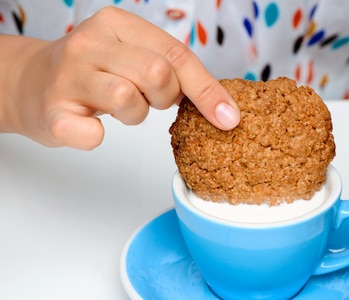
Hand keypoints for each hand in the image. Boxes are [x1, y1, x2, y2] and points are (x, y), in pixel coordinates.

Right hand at [1, 6, 239, 148]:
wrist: (31, 84)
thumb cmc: (96, 74)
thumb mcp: (134, 57)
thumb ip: (174, 70)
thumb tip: (224, 108)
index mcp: (117, 24)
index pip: (177, 55)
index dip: (207, 89)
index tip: (229, 118)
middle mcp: (90, 43)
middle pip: (158, 74)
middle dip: (164, 98)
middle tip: (147, 99)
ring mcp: (67, 75)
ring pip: (128, 99)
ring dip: (134, 115)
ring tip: (118, 108)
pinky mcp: (52, 111)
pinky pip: (91, 134)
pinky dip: (97, 137)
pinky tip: (91, 125)